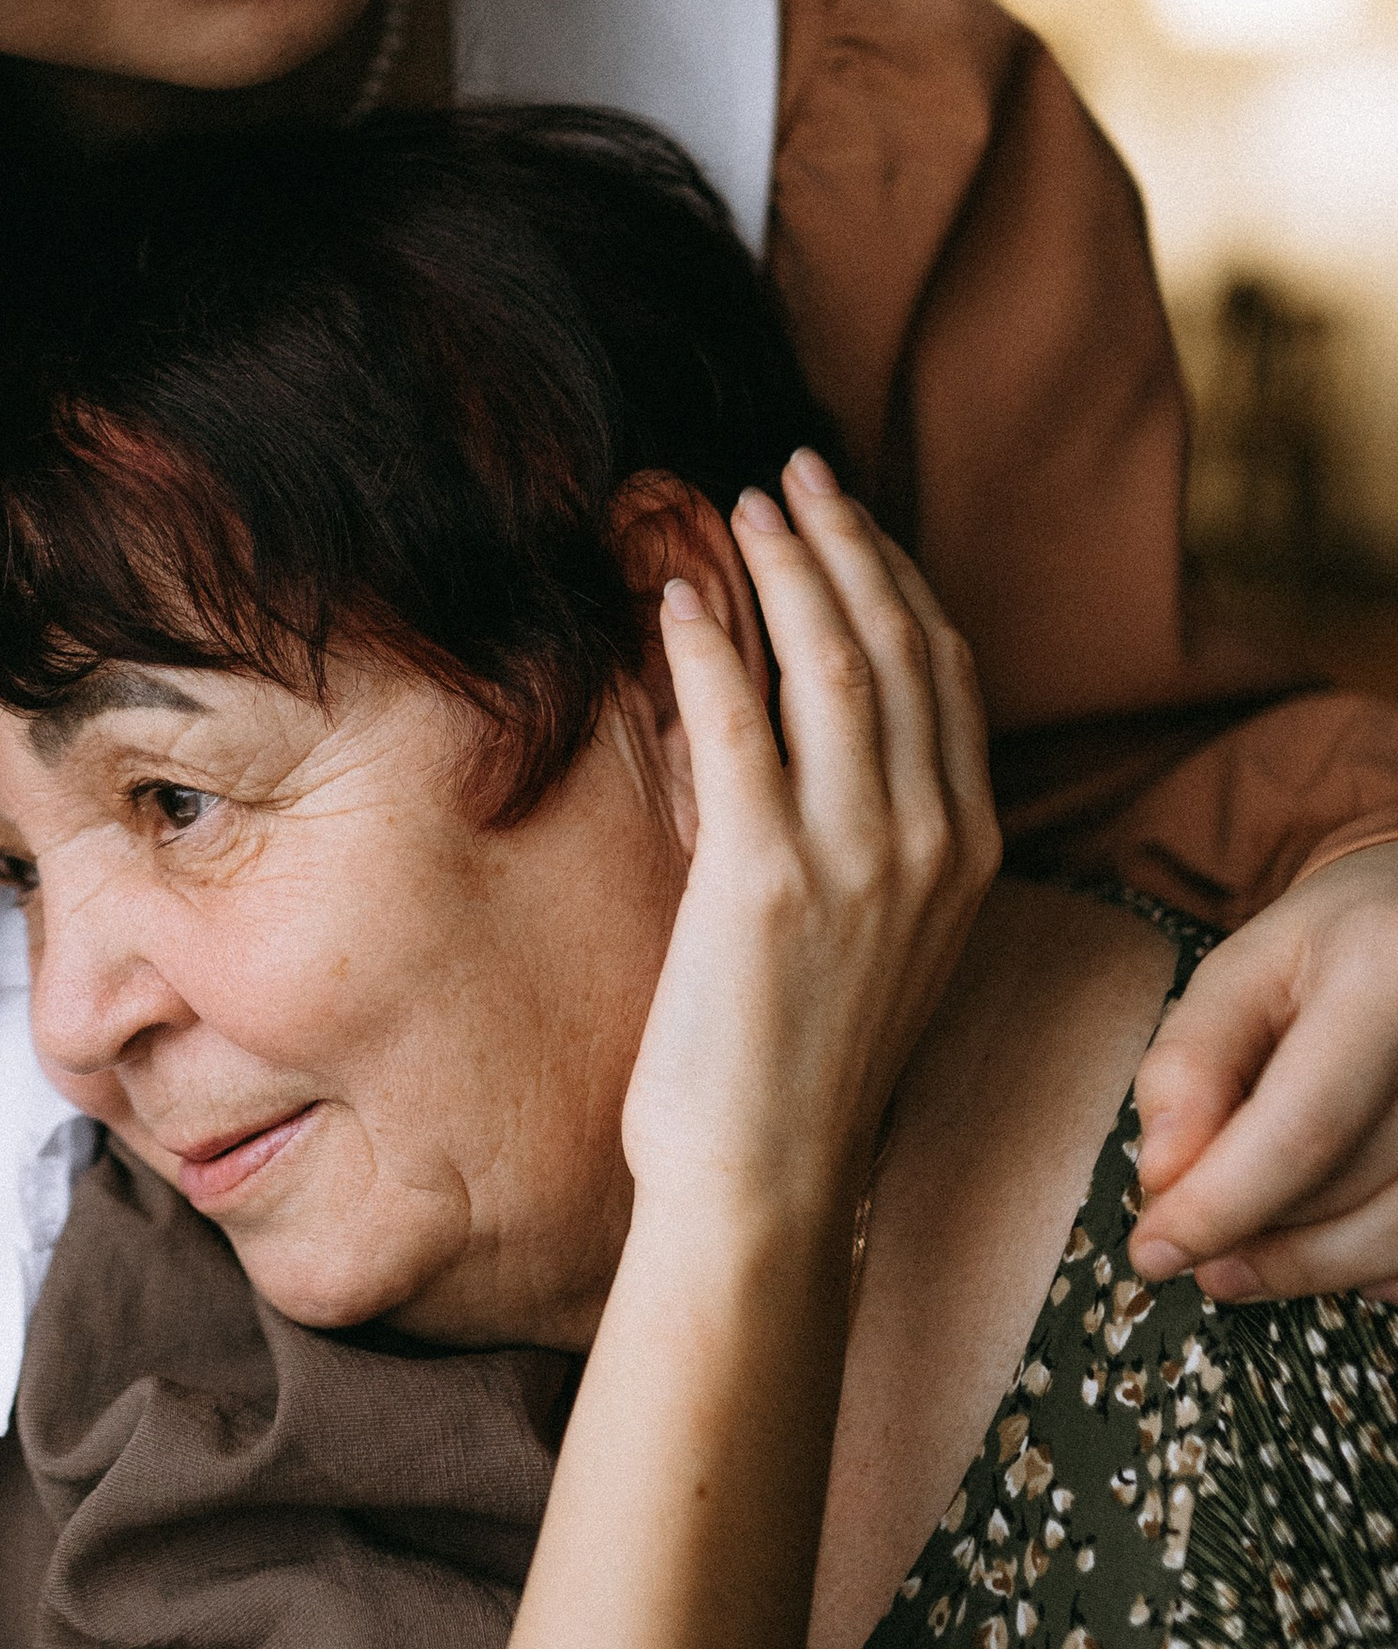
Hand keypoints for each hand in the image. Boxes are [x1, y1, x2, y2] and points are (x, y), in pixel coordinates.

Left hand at [622, 454, 998, 1233]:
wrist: (768, 1174)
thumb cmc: (799, 1061)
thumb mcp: (881, 932)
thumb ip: (873, 831)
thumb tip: (815, 727)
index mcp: (972, 848)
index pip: (948, 674)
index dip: (896, 578)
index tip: (845, 517)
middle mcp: (934, 840)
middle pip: (901, 645)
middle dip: (844, 543)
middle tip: (792, 474)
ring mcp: (859, 858)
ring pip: (836, 664)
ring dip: (784, 569)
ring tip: (738, 507)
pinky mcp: (767, 878)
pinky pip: (741, 725)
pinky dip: (712, 645)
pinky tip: (677, 599)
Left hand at [1132, 839, 1397, 1298]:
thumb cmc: (1331, 946)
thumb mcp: (1239, 971)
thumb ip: (1189, 1066)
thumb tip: (1163, 1177)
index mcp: (1388, 977)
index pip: (1304, 1128)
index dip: (1220, 1206)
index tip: (1154, 1251)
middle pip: (1345, 1188)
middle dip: (1251, 1229)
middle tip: (1187, 1233)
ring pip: (1392, 1234)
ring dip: (1305, 1261)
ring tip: (1239, 1252)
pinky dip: (1368, 1261)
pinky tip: (1325, 1238)